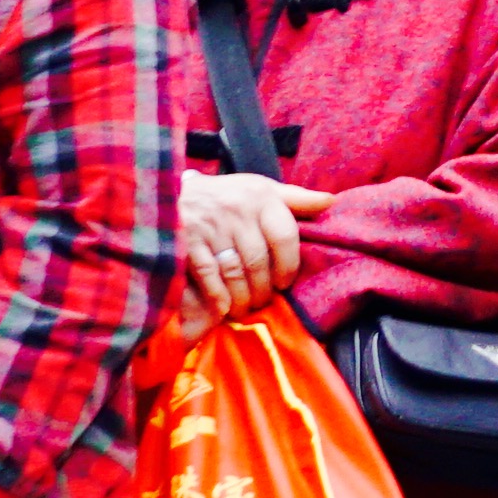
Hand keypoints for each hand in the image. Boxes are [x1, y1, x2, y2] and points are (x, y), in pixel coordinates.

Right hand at [175, 171, 325, 326]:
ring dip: (243, 296)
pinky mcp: (185, 241)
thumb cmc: (224, 196)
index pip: (286, 236)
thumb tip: (331, 202)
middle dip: (264, 287)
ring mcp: (210, 226)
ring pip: (235, 271)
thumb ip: (294, 197)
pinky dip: (218, 295)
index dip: (289, 265)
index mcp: (260, 196)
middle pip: (259, 260)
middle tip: (265, 301)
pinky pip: (208, 275)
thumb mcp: (259, 188)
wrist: (167, 191)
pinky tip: (224, 307)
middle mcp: (237, 210)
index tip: (285, 282)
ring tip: (246, 308)